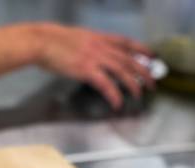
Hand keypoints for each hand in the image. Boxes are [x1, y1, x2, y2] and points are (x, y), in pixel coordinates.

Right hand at [35, 23, 154, 108]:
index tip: (152, 55)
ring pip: (121, 70)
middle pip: (128, 58)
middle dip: (143, 70)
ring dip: (132, 83)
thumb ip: (90, 45)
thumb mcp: (78, 38)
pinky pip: (105, 84)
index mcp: (99, 38)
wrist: (42, 41)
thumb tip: (95, 54)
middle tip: (152, 82)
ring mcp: (94, 57)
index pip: (126, 42)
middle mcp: (101, 46)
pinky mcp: (86, 70)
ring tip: (139, 94)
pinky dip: (113, 94)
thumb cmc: (54, 41)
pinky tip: (117, 103)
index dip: (141, 49)